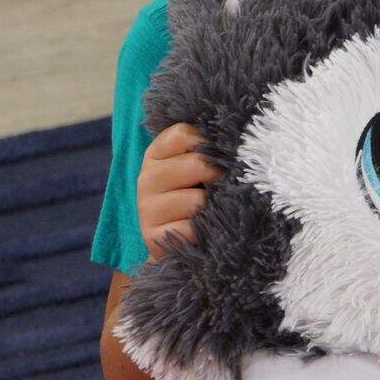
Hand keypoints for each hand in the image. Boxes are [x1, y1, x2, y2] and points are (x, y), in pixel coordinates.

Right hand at [137, 123, 221, 259]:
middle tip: (222, 187)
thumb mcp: (196, 170)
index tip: (218, 156)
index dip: (207, 143)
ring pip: (197, 199)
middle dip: (217, 176)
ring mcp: (147, 208)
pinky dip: (203, 231)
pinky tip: (201, 232)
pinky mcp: (153, 237)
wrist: (179, 245)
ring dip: (211, 207)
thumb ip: (204, 151)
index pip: (183, 134)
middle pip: (197, 164)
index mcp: (156, 155)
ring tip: (209, 211)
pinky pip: (192, 229)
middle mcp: (147, 178)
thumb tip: (232, 139)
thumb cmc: (193, 199)